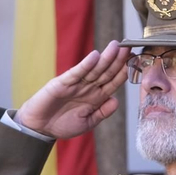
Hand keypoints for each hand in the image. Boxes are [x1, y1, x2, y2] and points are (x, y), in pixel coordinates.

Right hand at [15, 42, 130, 139]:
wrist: (39, 128)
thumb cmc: (62, 125)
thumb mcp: (87, 123)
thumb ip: (102, 113)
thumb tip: (116, 102)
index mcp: (96, 97)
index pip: (113, 82)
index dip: (124, 72)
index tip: (136, 63)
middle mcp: (88, 87)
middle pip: (106, 72)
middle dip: (118, 60)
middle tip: (129, 48)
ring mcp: (76, 84)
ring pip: (94, 69)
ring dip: (105, 58)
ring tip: (116, 46)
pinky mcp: (62, 82)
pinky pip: (77, 72)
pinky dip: (86, 64)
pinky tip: (95, 56)